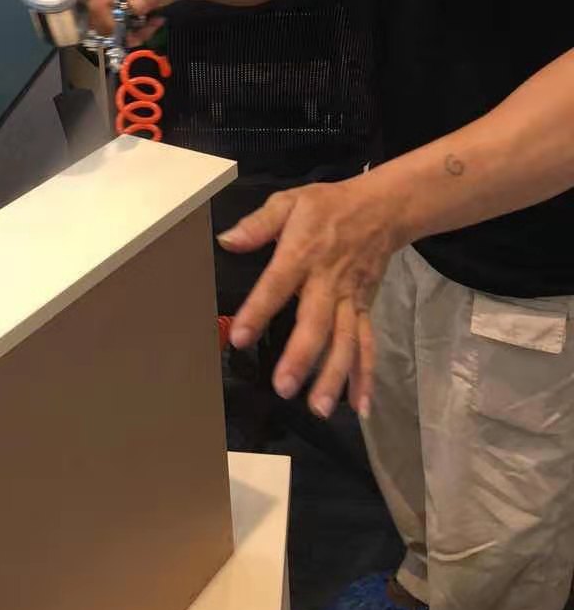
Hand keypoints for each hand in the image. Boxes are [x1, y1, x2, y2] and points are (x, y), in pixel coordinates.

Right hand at [87, 0, 185, 39]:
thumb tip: (133, 7)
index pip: (98, 4)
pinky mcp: (119, 9)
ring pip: (109, 26)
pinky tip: (151, 23)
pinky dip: (134, 31)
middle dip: (121, 32)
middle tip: (145, 33)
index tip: (126, 35)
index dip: (108, 23)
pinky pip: (118, 27)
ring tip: (153, 26)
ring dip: (131, 33)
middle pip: (100, 18)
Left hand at [219, 177, 410, 418]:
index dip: (259, 310)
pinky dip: (366, 375)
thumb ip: (258, 224)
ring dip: (334, 376)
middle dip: (302, 356)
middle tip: (283, 386)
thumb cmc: (327, 206)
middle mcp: (330, 281)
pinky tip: (360, 406)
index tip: (240, 337)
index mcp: (304, 253)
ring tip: (318, 407)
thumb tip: (226, 241)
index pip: (278, 284)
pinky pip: (367, 344)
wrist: (382, 208)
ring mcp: (352, 299)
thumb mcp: (290, 201)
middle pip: (317, 322)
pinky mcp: (366, 309)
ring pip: (345, 340)